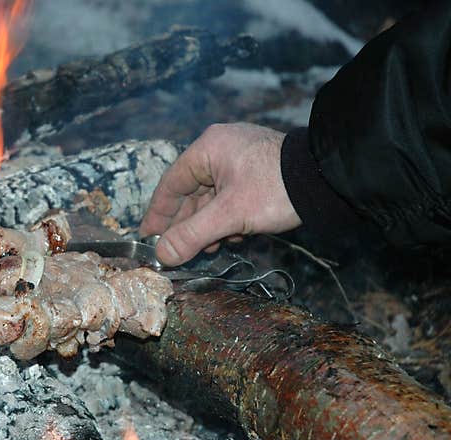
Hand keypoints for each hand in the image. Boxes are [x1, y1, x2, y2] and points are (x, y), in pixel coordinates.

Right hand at [140, 123, 301, 265]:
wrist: (329, 180)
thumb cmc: (276, 189)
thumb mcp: (229, 215)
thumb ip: (192, 235)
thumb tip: (161, 255)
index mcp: (208, 148)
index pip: (171, 184)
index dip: (158, 214)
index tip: (147, 237)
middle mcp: (221, 148)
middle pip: (190, 193)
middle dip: (187, 225)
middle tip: (178, 251)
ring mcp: (240, 159)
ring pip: (211, 198)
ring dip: (208, 226)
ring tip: (210, 248)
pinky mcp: (256, 171)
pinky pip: (229, 197)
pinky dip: (226, 219)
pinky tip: (232, 237)